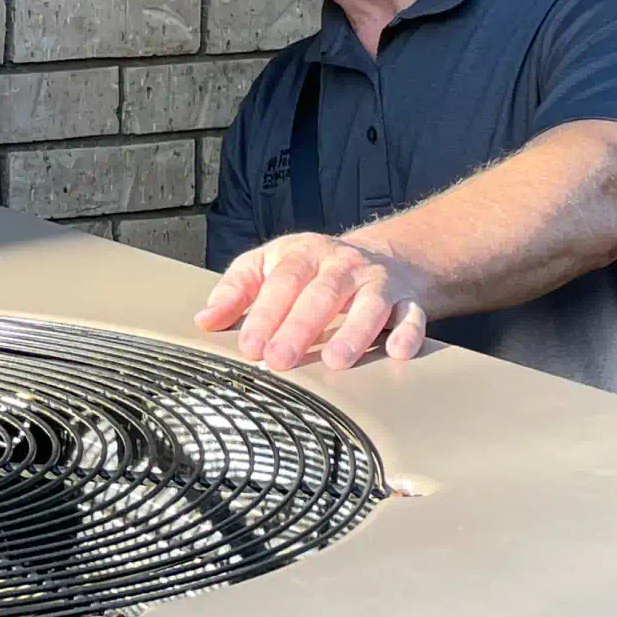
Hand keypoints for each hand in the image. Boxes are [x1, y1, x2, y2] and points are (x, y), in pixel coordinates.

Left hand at [193, 232, 432, 371]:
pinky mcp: (407, 301)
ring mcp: (377, 282)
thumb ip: (236, 290)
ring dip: (353, 332)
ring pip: (369, 304)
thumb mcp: (267, 266)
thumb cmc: (312, 268)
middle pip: (322, 294)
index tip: (248, 346)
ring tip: (336, 361)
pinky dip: (408, 332)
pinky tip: (396, 352)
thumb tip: (204, 321)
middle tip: (279, 360)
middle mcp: (342, 266)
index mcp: (303, 254)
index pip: (282, 281)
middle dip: (299, 328)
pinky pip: (412, 315)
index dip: (264, 313)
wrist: (381, 255)